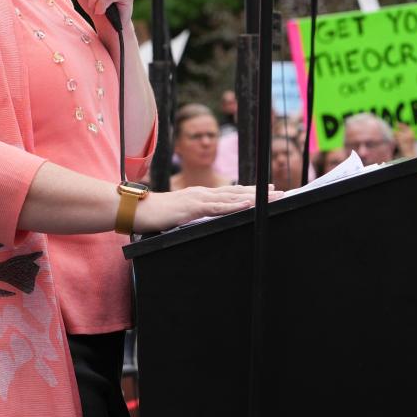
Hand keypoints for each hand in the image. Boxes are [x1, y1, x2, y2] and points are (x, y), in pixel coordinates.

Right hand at [132, 185, 281, 232]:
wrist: (134, 210)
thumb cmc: (153, 215)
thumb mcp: (178, 217)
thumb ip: (192, 218)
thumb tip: (203, 224)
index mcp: (200, 196)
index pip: (230, 193)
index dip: (250, 192)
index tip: (269, 191)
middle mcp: (202, 193)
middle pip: (237, 192)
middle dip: (260, 192)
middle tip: (282, 192)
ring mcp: (197, 199)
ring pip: (231, 197)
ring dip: (254, 197)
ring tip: (273, 197)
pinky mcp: (191, 208)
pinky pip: (216, 207)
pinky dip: (234, 205)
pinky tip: (247, 204)